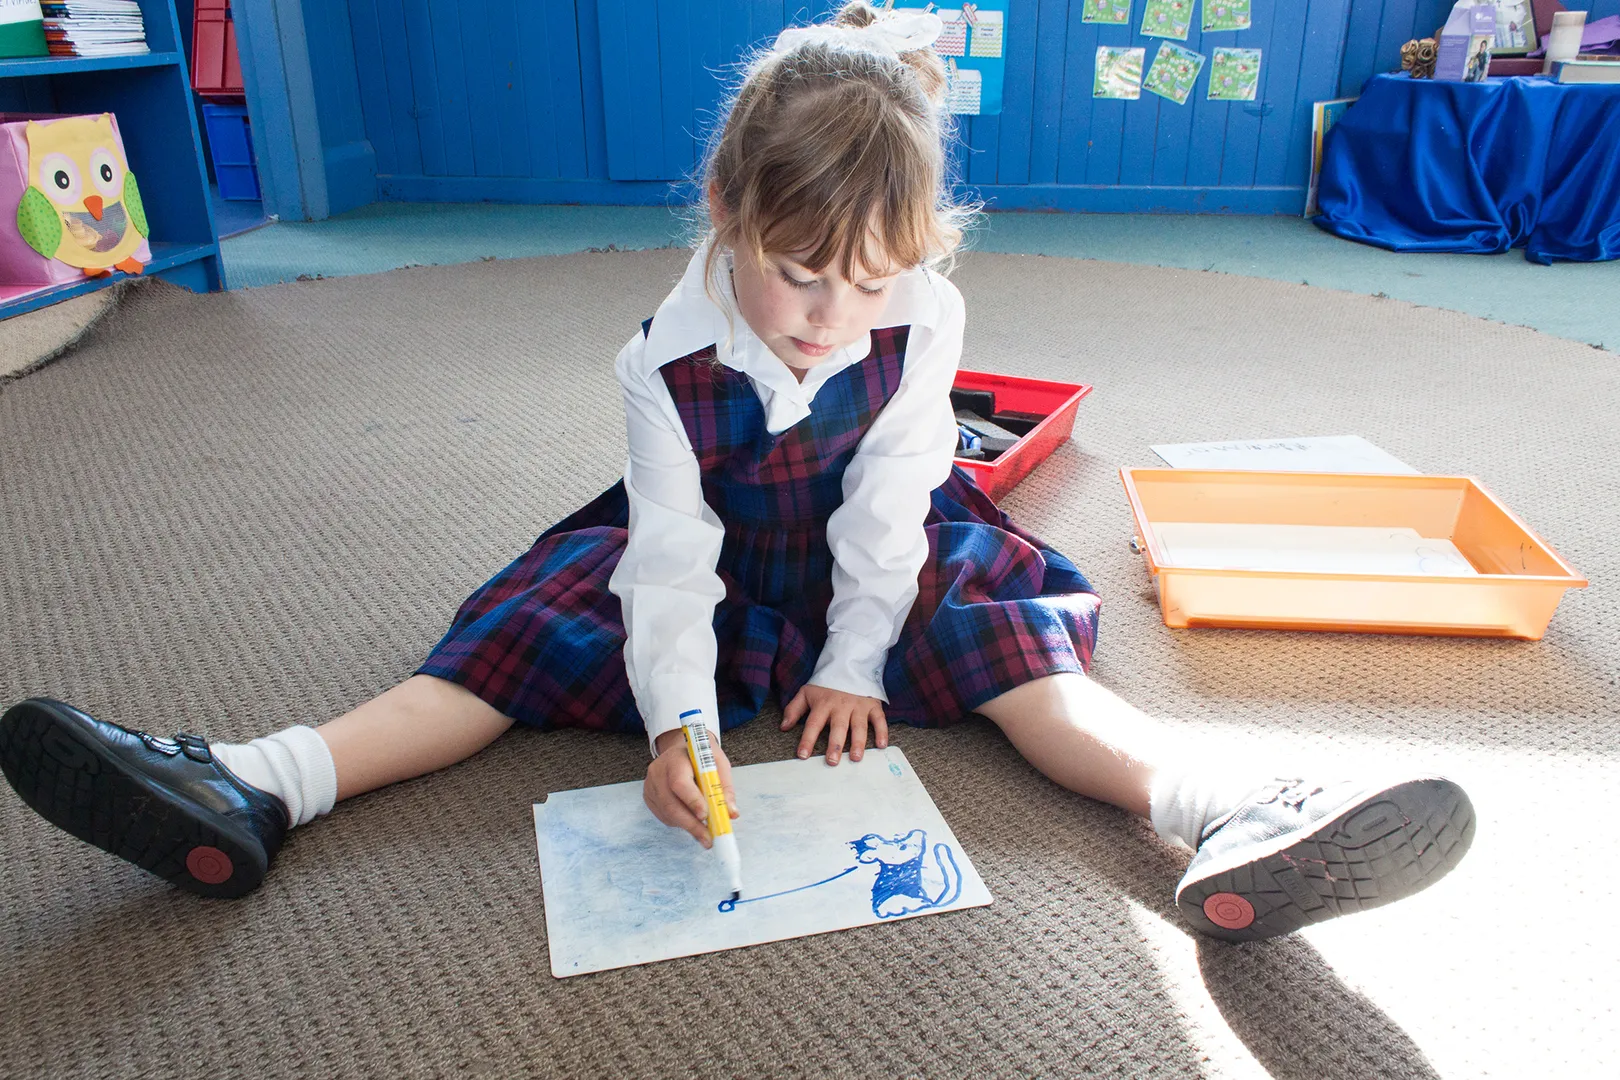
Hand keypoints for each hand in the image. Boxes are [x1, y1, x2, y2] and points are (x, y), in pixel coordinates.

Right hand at [644, 728, 737, 846]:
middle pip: (671, 803)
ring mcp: (650, 785)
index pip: (680, 783)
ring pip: (667, 813)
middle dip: (691, 824)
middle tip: (708, 840)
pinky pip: (664, 816)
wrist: (681, 750)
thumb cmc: (702, 757)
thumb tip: (731, 813)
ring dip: (687, 826)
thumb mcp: (718, 763)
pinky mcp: (649, 797)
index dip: (692, 801)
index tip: (706, 817)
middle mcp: (658, 772)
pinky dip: (679, 823)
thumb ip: (724, 787)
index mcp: (676, 759)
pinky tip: (691, 820)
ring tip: (704, 833)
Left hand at [781, 684, 887, 764]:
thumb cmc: (826, 685)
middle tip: (832, 761)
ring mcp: (859, 706)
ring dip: (858, 742)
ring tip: (855, 758)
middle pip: (838, 727)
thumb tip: (783, 727)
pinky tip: (881, 745)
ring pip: (859, 726)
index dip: (807, 740)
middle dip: (835, 745)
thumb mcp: (806, 692)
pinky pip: (879, 719)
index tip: (802, 755)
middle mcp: (841, 706)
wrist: (849, 664)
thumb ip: (794, 709)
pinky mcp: (873, 705)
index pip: (813, 724)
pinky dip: (882, 732)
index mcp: (823, 704)